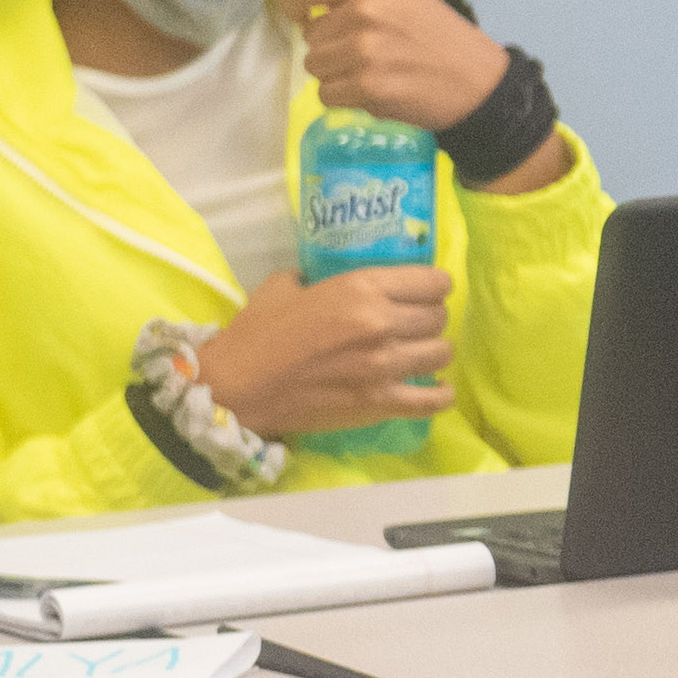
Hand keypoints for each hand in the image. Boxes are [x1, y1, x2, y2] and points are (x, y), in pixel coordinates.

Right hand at [201, 266, 452, 434]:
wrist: (235, 388)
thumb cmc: (256, 333)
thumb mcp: (284, 286)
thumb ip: (317, 276)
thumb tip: (326, 275)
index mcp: (362, 289)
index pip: (433, 281)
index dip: (434, 286)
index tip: (426, 292)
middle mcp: (381, 324)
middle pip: (439, 317)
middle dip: (430, 318)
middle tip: (414, 325)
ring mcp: (385, 366)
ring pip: (442, 353)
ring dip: (433, 352)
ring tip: (419, 354)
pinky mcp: (380, 403)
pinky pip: (433, 401)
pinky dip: (438, 396)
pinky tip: (433, 390)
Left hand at [280, 0, 506, 130]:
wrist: (479, 81)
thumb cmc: (437, 35)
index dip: (297, 8)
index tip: (308, 18)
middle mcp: (366, 12)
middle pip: (310, 36)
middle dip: (332, 47)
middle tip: (371, 51)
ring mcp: (366, 51)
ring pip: (315, 67)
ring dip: (337, 74)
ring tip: (374, 72)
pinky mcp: (369, 87)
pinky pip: (327, 95)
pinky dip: (346, 98)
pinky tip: (376, 91)